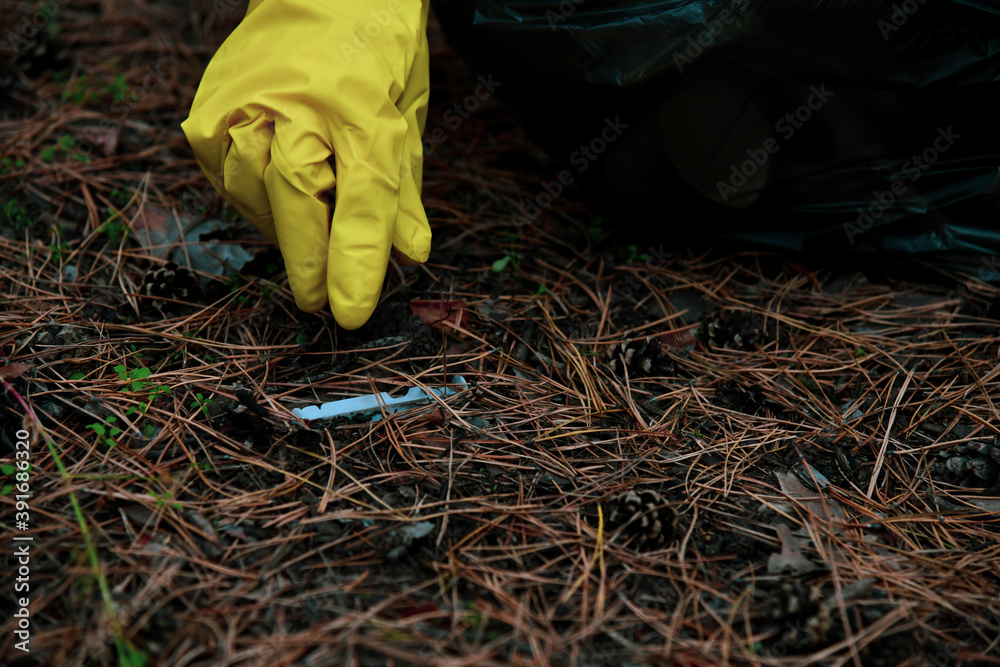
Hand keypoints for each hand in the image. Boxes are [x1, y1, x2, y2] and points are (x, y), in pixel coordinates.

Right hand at [182, 0, 431, 328]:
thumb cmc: (370, 50)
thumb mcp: (405, 115)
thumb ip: (402, 189)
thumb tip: (409, 255)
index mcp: (364, 106)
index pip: (364, 199)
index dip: (358, 262)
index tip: (351, 312)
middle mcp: (297, 103)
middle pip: (299, 202)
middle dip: (311, 261)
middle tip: (321, 302)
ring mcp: (244, 104)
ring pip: (258, 196)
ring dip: (284, 229)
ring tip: (306, 240)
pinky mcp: (208, 112)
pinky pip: (228, 178)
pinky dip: (255, 201)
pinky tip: (276, 200)